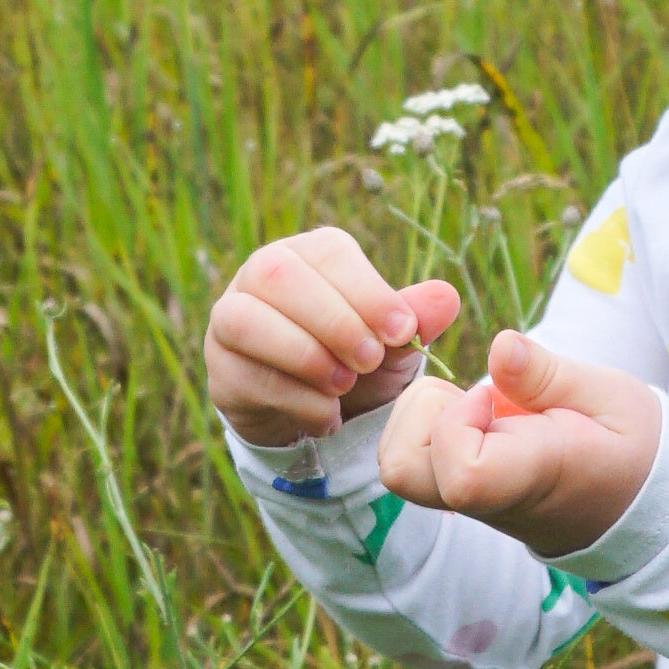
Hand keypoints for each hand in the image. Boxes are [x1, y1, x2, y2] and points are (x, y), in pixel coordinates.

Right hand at [203, 224, 462, 450]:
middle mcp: (261, 275)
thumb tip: (447, 297)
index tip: (401, 332)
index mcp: (309, 254)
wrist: (318, 410)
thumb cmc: (359, 359)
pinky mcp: (220, 366)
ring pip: (246, 320)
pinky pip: (244, 374)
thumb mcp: (393, 343)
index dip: (366, 290)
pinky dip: (292, 398)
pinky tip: (328, 415)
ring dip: (302, 355)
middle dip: (332, 321)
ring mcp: (230, 318)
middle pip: (280, 277)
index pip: (329, 253)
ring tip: (344, 386)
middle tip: (369, 361)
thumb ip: (416, 320)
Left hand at [376, 326, 661, 558]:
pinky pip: (408, 453)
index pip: (461, 476)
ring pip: (395, 459)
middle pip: (400, 468)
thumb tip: (502, 345)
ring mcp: (462, 498)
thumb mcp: (611, 399)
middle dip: (420, 412)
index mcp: (530, 476)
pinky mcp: (452, 486)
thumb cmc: (626, 446)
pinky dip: (425, 418)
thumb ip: (551, 376)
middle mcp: (484, 497)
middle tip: (473, 395)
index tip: (493, 396)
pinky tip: (471, 408)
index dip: (459, 424)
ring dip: (422, 414)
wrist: (630, 500)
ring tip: (478, 403)